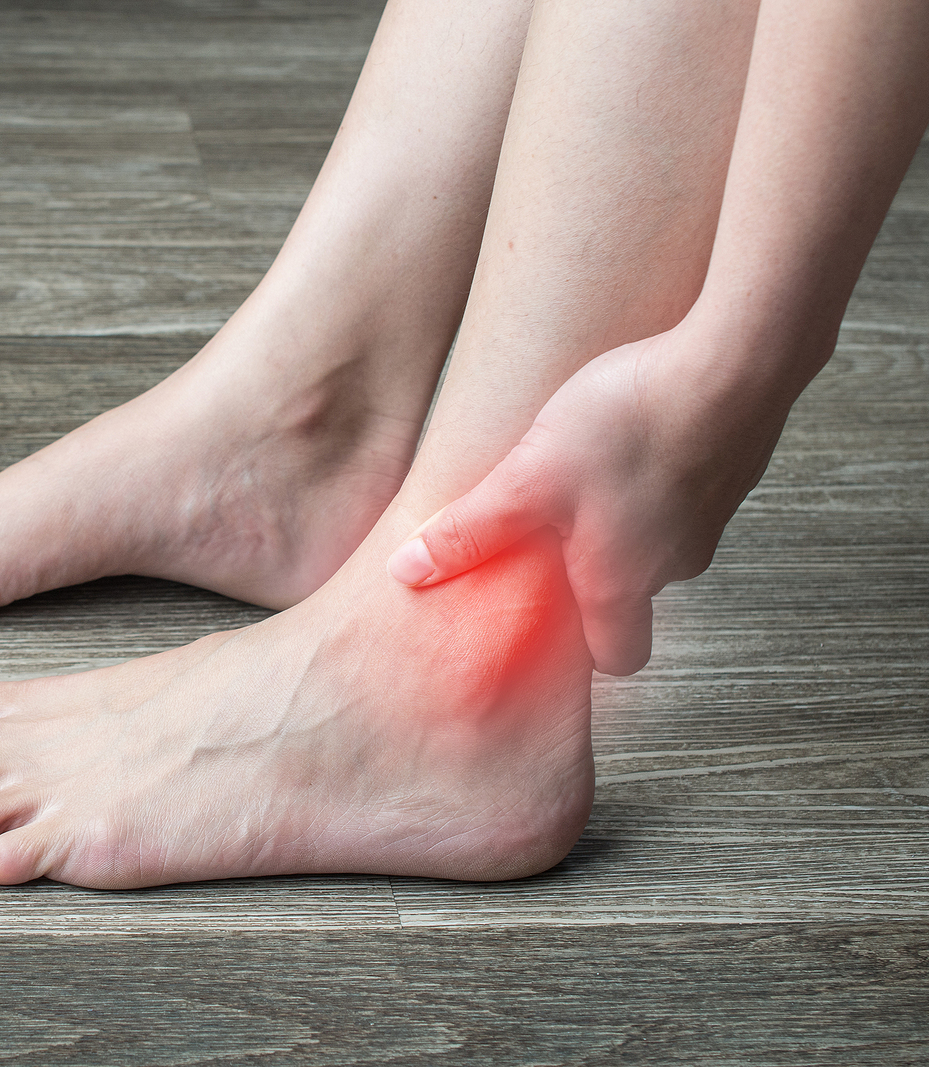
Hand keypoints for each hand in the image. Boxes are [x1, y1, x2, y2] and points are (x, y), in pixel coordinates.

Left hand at [387, 322, 789, 674]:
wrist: (738, 360)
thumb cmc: (630, 423)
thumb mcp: (526, 479)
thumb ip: (471, 532)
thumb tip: (408, 573)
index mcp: (624, 582)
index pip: (617, 658)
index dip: (582, 650)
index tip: (544, 623)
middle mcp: (677, 562)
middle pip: (631, 594)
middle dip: (590, 572)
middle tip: (546, 533)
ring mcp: (712, 516)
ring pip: (657, 540)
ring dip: (620, 518)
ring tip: (580, 472)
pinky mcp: (729, 468)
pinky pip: (683, 491)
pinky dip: (654, 476)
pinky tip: (625, 434)